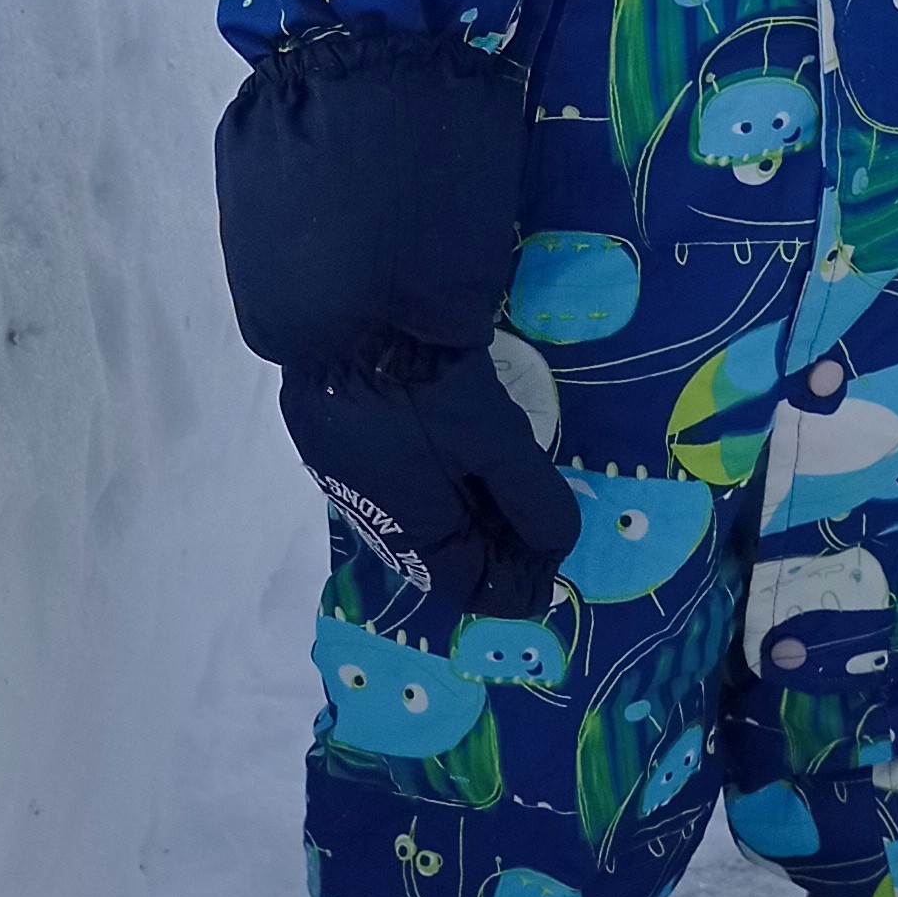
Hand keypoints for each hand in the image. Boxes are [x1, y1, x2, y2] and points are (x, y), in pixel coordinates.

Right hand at [279, 344, 579, 617]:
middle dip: (498, 546)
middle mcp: (376, 517)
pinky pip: (399, 485)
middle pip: (447, 555)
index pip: (475, 585)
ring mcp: (351, 478)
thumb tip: (557, 545)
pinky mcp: (339, 441)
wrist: (344, 311)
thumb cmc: (424, 383)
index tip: (558, 556)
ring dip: (470, 514)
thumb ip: (531, 497)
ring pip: (422, 519)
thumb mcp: (493, 438)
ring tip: (509, 486)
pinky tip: (461, 456)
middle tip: (542, 521)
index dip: (523, 581)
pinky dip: (440, 484)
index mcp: (413, 531)